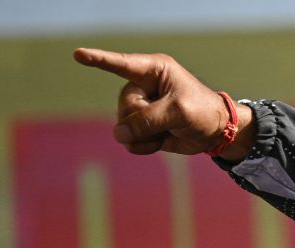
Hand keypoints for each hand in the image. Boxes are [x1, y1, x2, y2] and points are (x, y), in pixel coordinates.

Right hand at [72, 48, 253, 160]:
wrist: (216, 133)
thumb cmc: (202, 112)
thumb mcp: (179, 112)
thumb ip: (148, 120)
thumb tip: (120, 134)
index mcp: (154, 70)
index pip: (121, 64)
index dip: (99, 60)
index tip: (78, 55)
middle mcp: (142, 86)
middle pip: (124, 106)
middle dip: (144, 119)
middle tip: (169, 120)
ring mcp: (140, 107)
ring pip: (124, 125)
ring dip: (145, 136)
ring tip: (167, 132)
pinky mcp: (141, 127)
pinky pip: (129, 139)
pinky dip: (143, 146)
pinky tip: (160, 142)